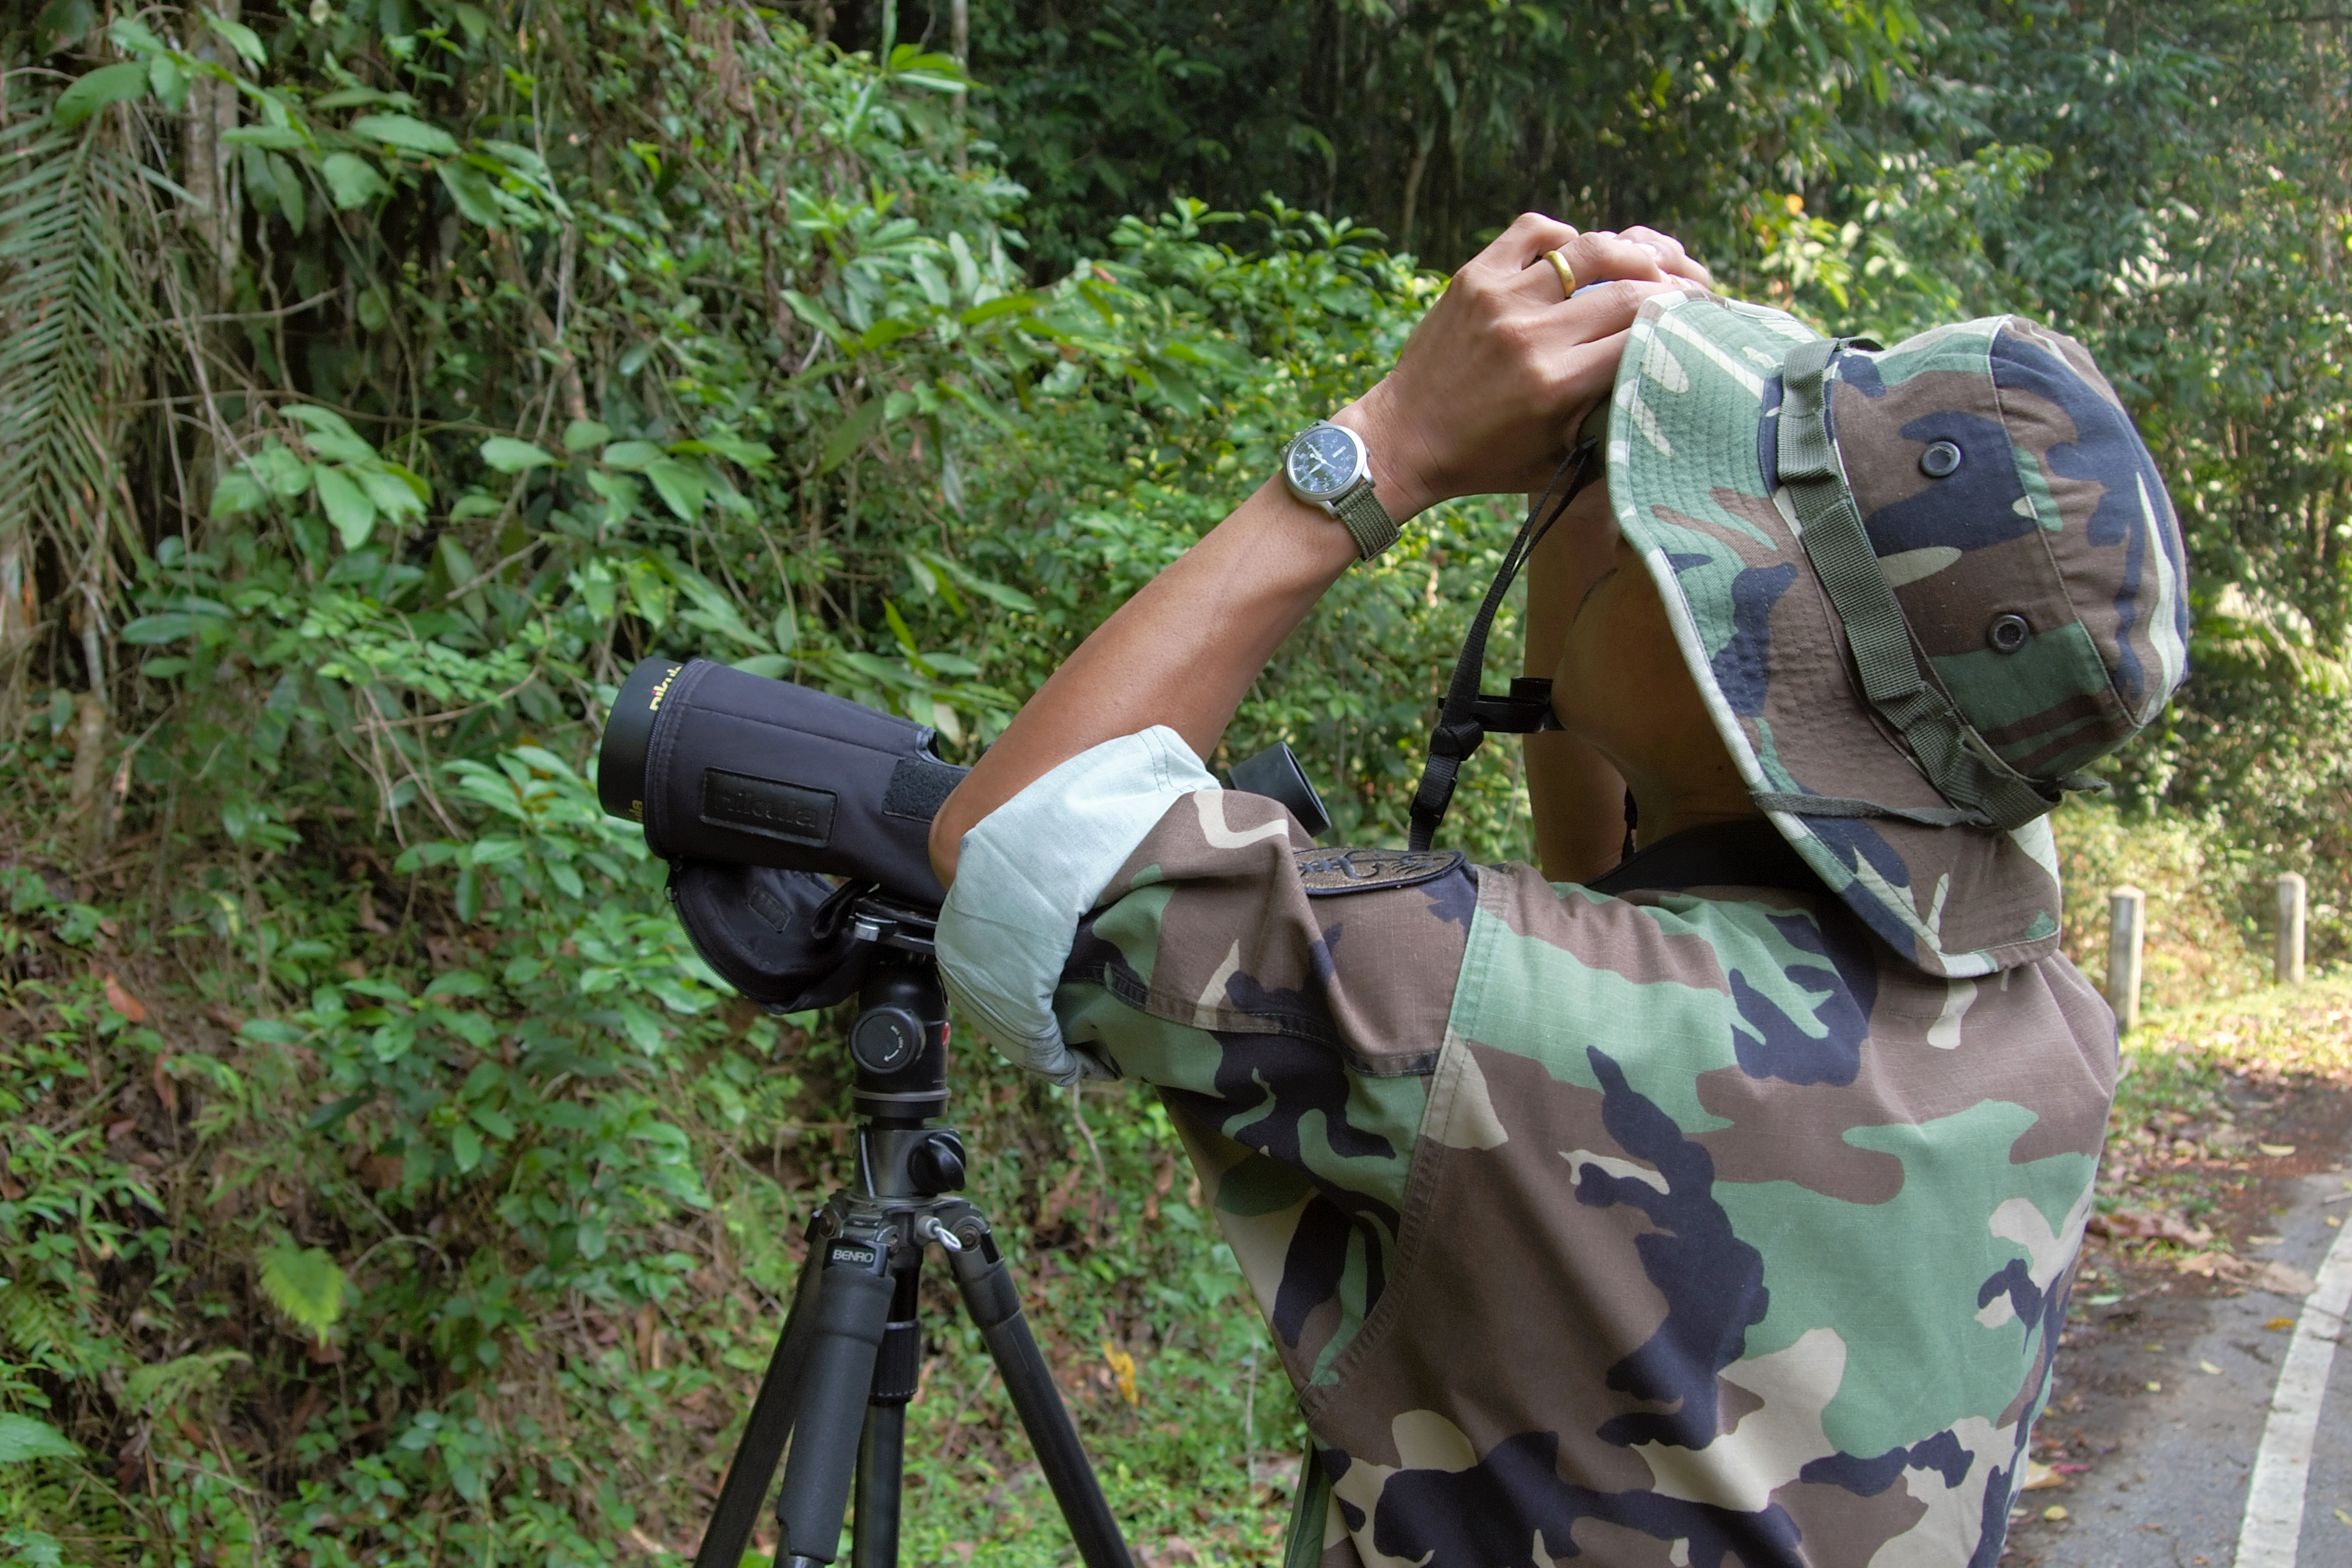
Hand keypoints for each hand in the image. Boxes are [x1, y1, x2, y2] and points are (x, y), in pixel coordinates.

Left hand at [1336, 217, 1711, 514]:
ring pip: (1591, 248)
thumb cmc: (1485, 461)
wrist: (1402, 441)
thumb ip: (1611, 418)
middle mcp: (1532, 335)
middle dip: (1669, 289)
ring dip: (1629, 254)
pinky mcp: (1473, 277)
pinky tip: (1576, 255)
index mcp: (1558, 385)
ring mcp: (1500, 299)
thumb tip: (1670, 376)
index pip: (1645, 333)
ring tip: (1643, 268)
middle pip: (1630, 289)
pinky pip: (1536, 231)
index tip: (1703, 321)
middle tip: (1685, 294)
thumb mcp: (1558, 457)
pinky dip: (1565, 236)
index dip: (1685, 322)